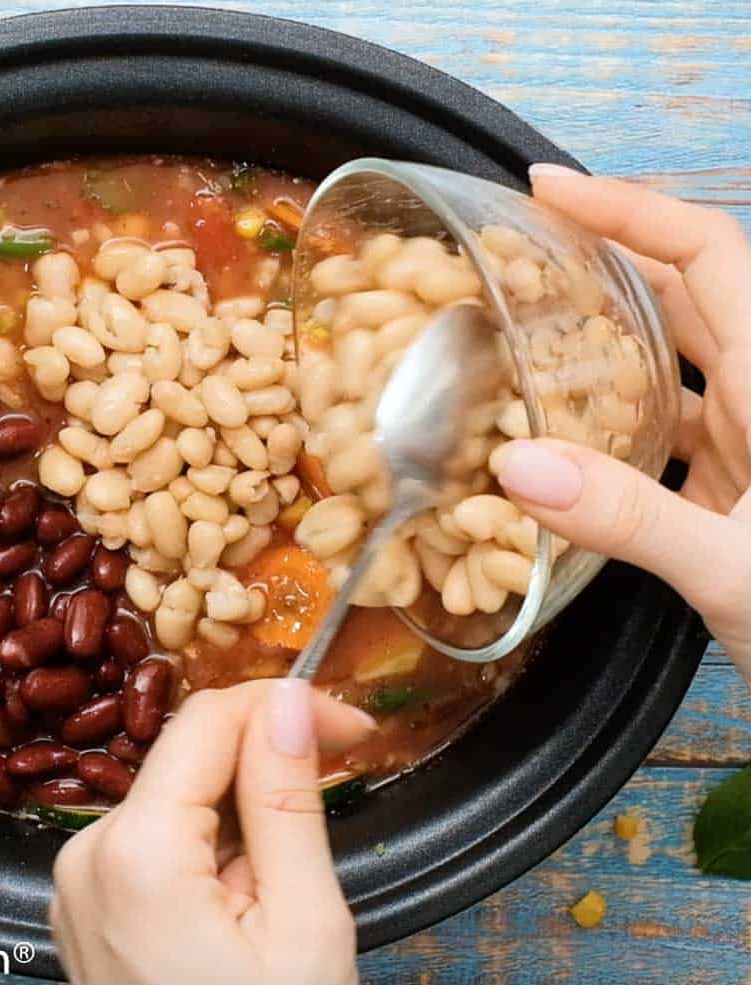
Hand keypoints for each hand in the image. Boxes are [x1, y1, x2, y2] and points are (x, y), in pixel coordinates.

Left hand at [50, 679, 375, 984]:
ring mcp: (76, 886)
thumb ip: (288, 800)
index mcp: (135, 852)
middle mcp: (86, 855)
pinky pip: (153, 845)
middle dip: (267, 768)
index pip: (208, 721)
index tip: (353, 729)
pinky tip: (243, 907)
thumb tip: (285, 701)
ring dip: (242, 818)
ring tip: (284, 895)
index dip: (286, 708)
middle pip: (189, 759)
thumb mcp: (302, 927)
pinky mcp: (85, 910)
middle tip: (338, 798)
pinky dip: (208, 852)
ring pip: (176, 800)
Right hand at [496, 164, 750, 675]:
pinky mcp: (732, 491)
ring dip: (597, 348)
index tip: (549, 188)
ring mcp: (750, 446)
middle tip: (511, 262)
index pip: (708, 256)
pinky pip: (661, 433)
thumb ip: (629, 518)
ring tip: (516, 342)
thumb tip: (516, 465)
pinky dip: (606, 426)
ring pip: (666, 366)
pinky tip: (556, 447)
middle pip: (679, 298)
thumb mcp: (735, 571)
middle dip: (599, 267)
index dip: (630, 210)